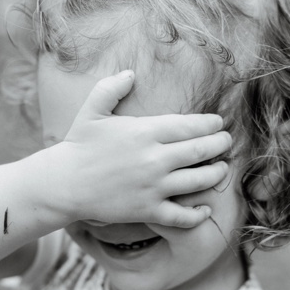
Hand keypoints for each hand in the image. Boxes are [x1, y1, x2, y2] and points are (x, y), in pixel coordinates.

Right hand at [50, 70, 230, 228]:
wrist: (63, 183)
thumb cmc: (78, 146)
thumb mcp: (91, 111)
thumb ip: (111, 88)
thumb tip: (130, 73)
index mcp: (145, 132)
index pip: (191, 125)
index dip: (210, 124)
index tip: (217, 123)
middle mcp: (154, 159)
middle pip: (202, 150)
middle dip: (221, 144)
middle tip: (226, 142)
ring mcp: (153, 186)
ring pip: (200, 180)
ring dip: (217, 174)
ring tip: (221, 169)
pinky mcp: (147, 210)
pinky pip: (182, 216)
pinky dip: (198, 214)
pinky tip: (204, 208)